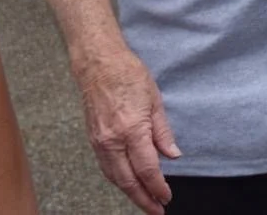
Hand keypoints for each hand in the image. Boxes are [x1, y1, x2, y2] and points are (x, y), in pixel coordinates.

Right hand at [75, 47, 179, 214]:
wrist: (99, 65)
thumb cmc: (129, 76)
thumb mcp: (155, 100)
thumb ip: (163, 132)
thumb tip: (173, 155)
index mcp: (132, 130)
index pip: (147, 169)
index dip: (158, 186)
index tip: (167, 197)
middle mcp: (112, 141)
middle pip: (128, 180)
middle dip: (143, 199)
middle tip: (157, 210)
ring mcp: (100, 142)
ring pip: (115, 177)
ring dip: (130, 193)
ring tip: (145, 202)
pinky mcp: (93, 140)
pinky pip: (106, 167)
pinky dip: (118, 179)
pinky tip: (128, 183)